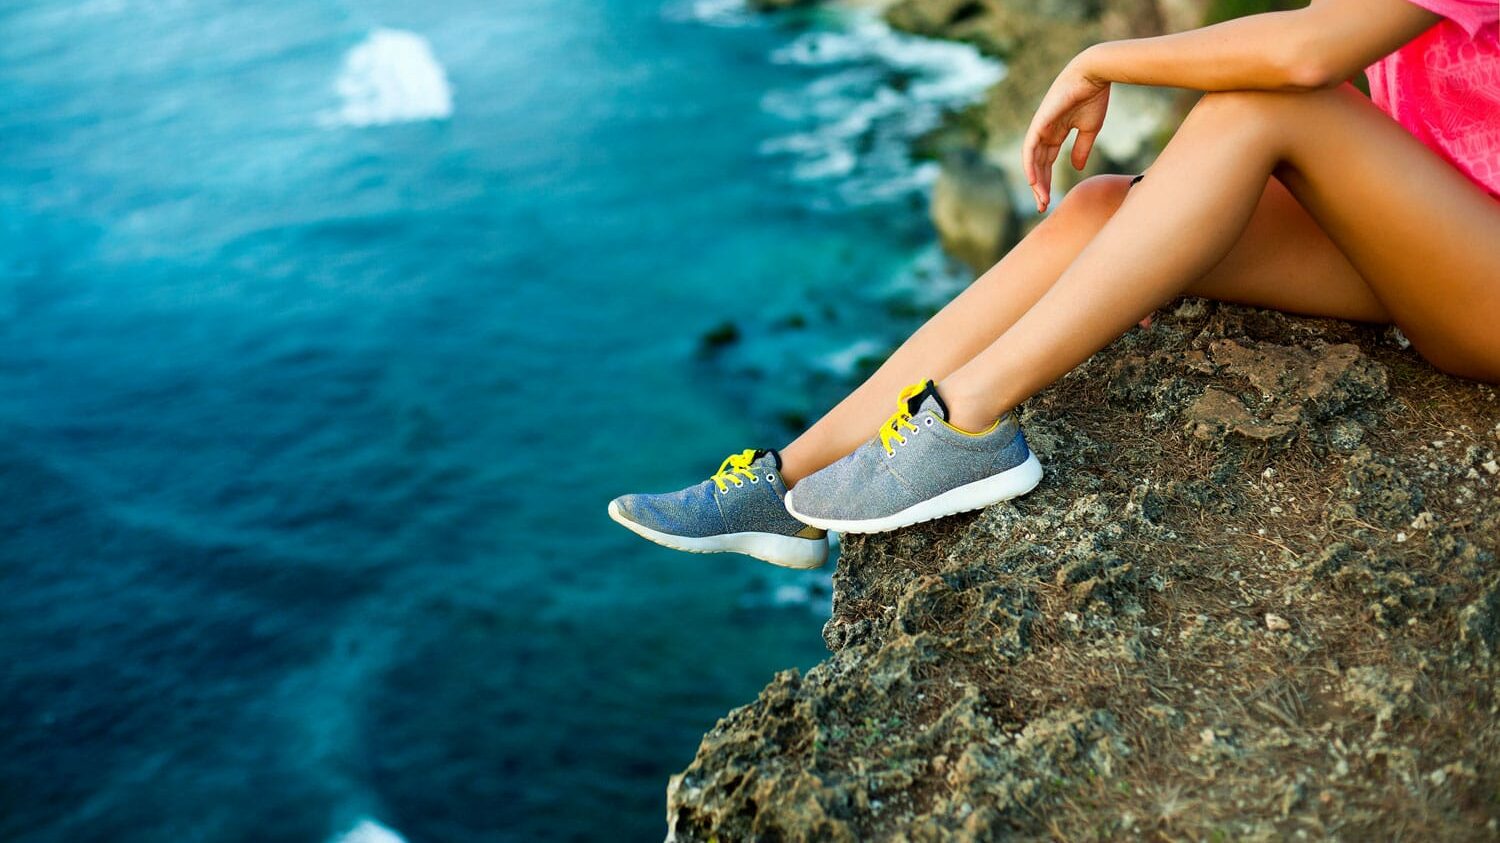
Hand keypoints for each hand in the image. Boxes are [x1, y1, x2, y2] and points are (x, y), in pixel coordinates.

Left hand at [1022, 54, 1110, 212]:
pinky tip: (1032, 181)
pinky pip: (1030, 147)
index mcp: (1056, 133)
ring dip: (1035, 181)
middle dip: (1040, 187)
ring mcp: (1040, 126)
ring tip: (1040, 199)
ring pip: (1032, 160)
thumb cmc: (1094, 97)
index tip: (1049, 200)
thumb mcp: (1090, 129)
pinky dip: (1029, 164)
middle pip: (1038, 165)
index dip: (1047, 181)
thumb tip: (1076, 168)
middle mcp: (1045, 132)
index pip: (1047, 162)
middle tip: (1042, 207)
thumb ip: (1081, 148)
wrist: (1094, 75)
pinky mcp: (1040, 122)